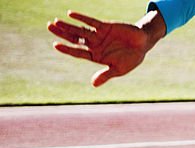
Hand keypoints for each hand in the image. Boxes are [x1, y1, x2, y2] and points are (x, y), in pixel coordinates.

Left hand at [47, 10, 165, 86]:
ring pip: (80, 30)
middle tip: (49, 27)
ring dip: (68, 26)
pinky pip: (90, 22)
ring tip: (56, 21)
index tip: (56, 45)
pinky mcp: (104, 26)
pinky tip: (70, 14)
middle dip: (62, 33)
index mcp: (96, 57)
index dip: (67, 49)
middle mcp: (95, 45)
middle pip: (75, 39)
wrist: (143, 44)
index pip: (78, 52)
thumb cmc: (132, 59)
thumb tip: (94, 85)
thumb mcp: (119, 69)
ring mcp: (98, 35)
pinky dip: (81, 18)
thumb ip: (106, 75)